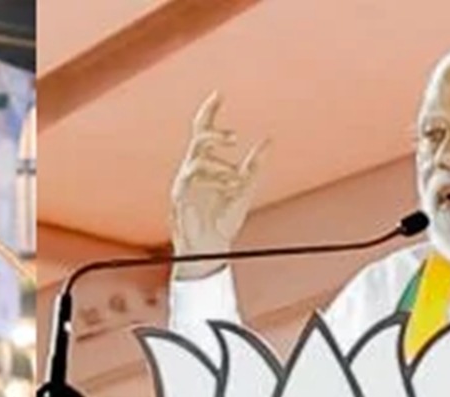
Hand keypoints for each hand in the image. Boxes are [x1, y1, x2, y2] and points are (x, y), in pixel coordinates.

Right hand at [170, 91, 267, 279]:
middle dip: (215, 134)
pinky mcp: (181, 196)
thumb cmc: (223, 220)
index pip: (202, 130)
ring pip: (198, 157)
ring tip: (236, 180)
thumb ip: (255, 164)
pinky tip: (228, 188)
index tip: (219, 94)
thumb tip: (268, 139)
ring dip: (221, 166)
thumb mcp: (245, 188)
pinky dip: (215, 179)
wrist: (213, 248)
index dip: (209, 111)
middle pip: (198, 138)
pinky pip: (195, 177)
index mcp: (205, 164)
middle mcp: (192, 169)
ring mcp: (184, 182)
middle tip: (234, 138)